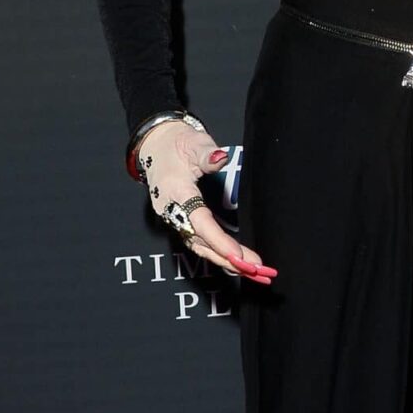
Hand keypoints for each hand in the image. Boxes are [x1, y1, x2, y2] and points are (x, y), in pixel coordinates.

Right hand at [137, 120, 275, 282]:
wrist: (157, 144)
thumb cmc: (177, 143)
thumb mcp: (193, 142)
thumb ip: (206, 153)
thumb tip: (220, 158)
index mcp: (175, 191)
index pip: (199, 222)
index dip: (219, 240)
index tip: (239, 255)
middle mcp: (171, 210)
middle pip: (199, 242)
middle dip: (227, 258)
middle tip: (256, 270)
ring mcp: (174, 217)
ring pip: (198, 246)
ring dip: (225, 260)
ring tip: (252, 270)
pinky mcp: (180, 220)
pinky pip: (198, 241)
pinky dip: (217, 253)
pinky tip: (236, 262)